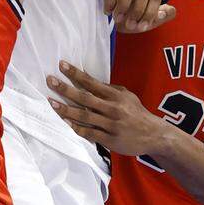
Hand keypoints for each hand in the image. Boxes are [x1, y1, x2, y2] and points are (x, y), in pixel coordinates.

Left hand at [47, 61, 161, 156]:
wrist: (153, 135)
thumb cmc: (137, 113)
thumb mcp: (127, 96)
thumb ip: (109, 89)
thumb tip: (89, 80)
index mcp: (115, 95)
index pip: (91, 82)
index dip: (76, 73)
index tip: (62, 65)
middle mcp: (112, 108)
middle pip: (85, 98)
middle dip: (65, 88)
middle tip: (50, 80)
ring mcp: (111, 125)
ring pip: (84, 116)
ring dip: (66, 110)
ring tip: (51, 102)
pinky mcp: (110, 139)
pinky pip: (90, 133)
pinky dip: (77, 129)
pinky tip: (65, 123)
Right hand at [105, 0, 175, 32]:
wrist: (111, 20)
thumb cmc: (132, 17)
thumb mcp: (148, 20)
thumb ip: (162, 16)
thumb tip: (170, 10)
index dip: (150, 13)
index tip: (142, 26)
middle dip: (138, 10)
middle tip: (131, 25)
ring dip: (125, 5)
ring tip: (119, 19)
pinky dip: (111, 2)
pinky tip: (109, 12)